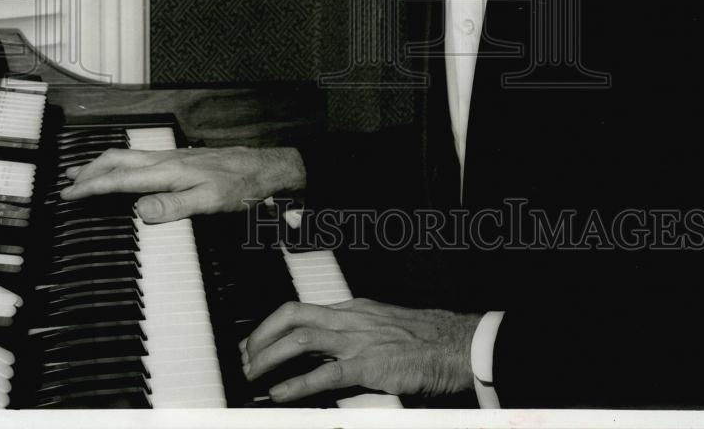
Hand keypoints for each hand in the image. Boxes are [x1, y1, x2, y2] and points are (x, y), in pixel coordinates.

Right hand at [59, 146, 305, 222]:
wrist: (264, 167)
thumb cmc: (240, 187)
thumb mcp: (210, 202)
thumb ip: (174, 207)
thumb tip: (139, 210)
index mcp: (169, 172)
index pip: (121, 179)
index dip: (92, 188)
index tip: (69, 195)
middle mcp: (166, 160)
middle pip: (118, 160)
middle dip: (89, 171)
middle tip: (66, 185)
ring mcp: (173, 158)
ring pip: (128, 157)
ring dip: (102, 166)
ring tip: (83, 175)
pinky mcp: (180, 160)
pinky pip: (140, 160)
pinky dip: (120, 166)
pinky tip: (121, 173)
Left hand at [241, 298, 480, 401]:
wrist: (457, 343)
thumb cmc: (427, 339)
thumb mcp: (383, 328)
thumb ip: (355, 336)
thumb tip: (328, 354)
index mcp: (354, 309)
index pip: (302, 309)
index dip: (272, 325)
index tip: (255, 342)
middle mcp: (351, 319)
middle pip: (293, 316)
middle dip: (261, 336)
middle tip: (245, 357)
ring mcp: (359, 341)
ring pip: (301, 340)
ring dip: (269, 357)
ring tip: (253, 375)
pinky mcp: (370, 366)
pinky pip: (326, 374)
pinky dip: (298, 384)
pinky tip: (280, 394)